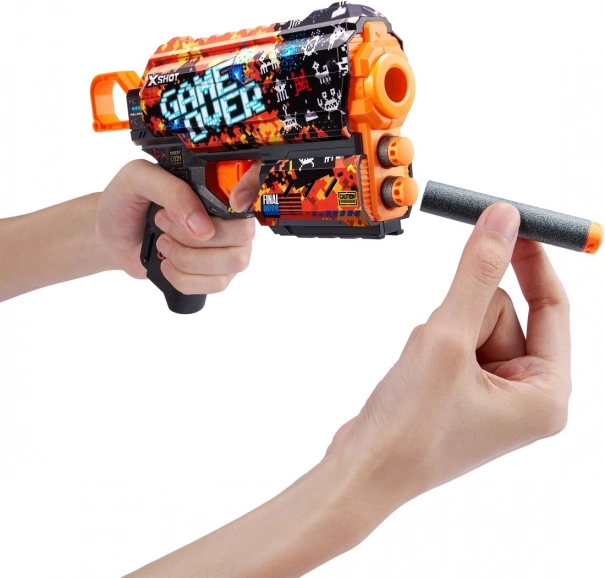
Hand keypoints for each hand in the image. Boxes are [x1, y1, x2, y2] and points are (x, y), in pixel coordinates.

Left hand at [95, 159, 259, 293]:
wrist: (110, 235)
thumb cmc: (125, 202)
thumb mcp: (138, 179)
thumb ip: (172, 191)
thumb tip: (202, 226)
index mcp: (216, 186)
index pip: (253, 191)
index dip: (250, 197)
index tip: (228, 205)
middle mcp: (228, 218)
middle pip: (243, 236)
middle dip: (197, 237)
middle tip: (163, 223)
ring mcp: (226, 249)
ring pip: (233, 264)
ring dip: (189, 259)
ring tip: (163, 244)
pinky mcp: (215, 275)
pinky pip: (216, 285)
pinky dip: (184, 278)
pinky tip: (168, 265)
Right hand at [328, 203, 570, 523]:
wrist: (362, 472)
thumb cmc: (409, 427)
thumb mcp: (447, 337)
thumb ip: (477, 273)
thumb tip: (503, 220)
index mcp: (546, 395)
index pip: (553, 307)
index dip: (532, 261)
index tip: (512, 221)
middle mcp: (526, 396)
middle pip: (506, 314)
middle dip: (466, 315)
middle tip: (440, 343)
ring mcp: (492, 395)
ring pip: (474, 323)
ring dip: (443, 331)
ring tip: (421, 368)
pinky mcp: (462, 391)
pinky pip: (455, 340)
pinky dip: (432, 344)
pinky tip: (415, 376)